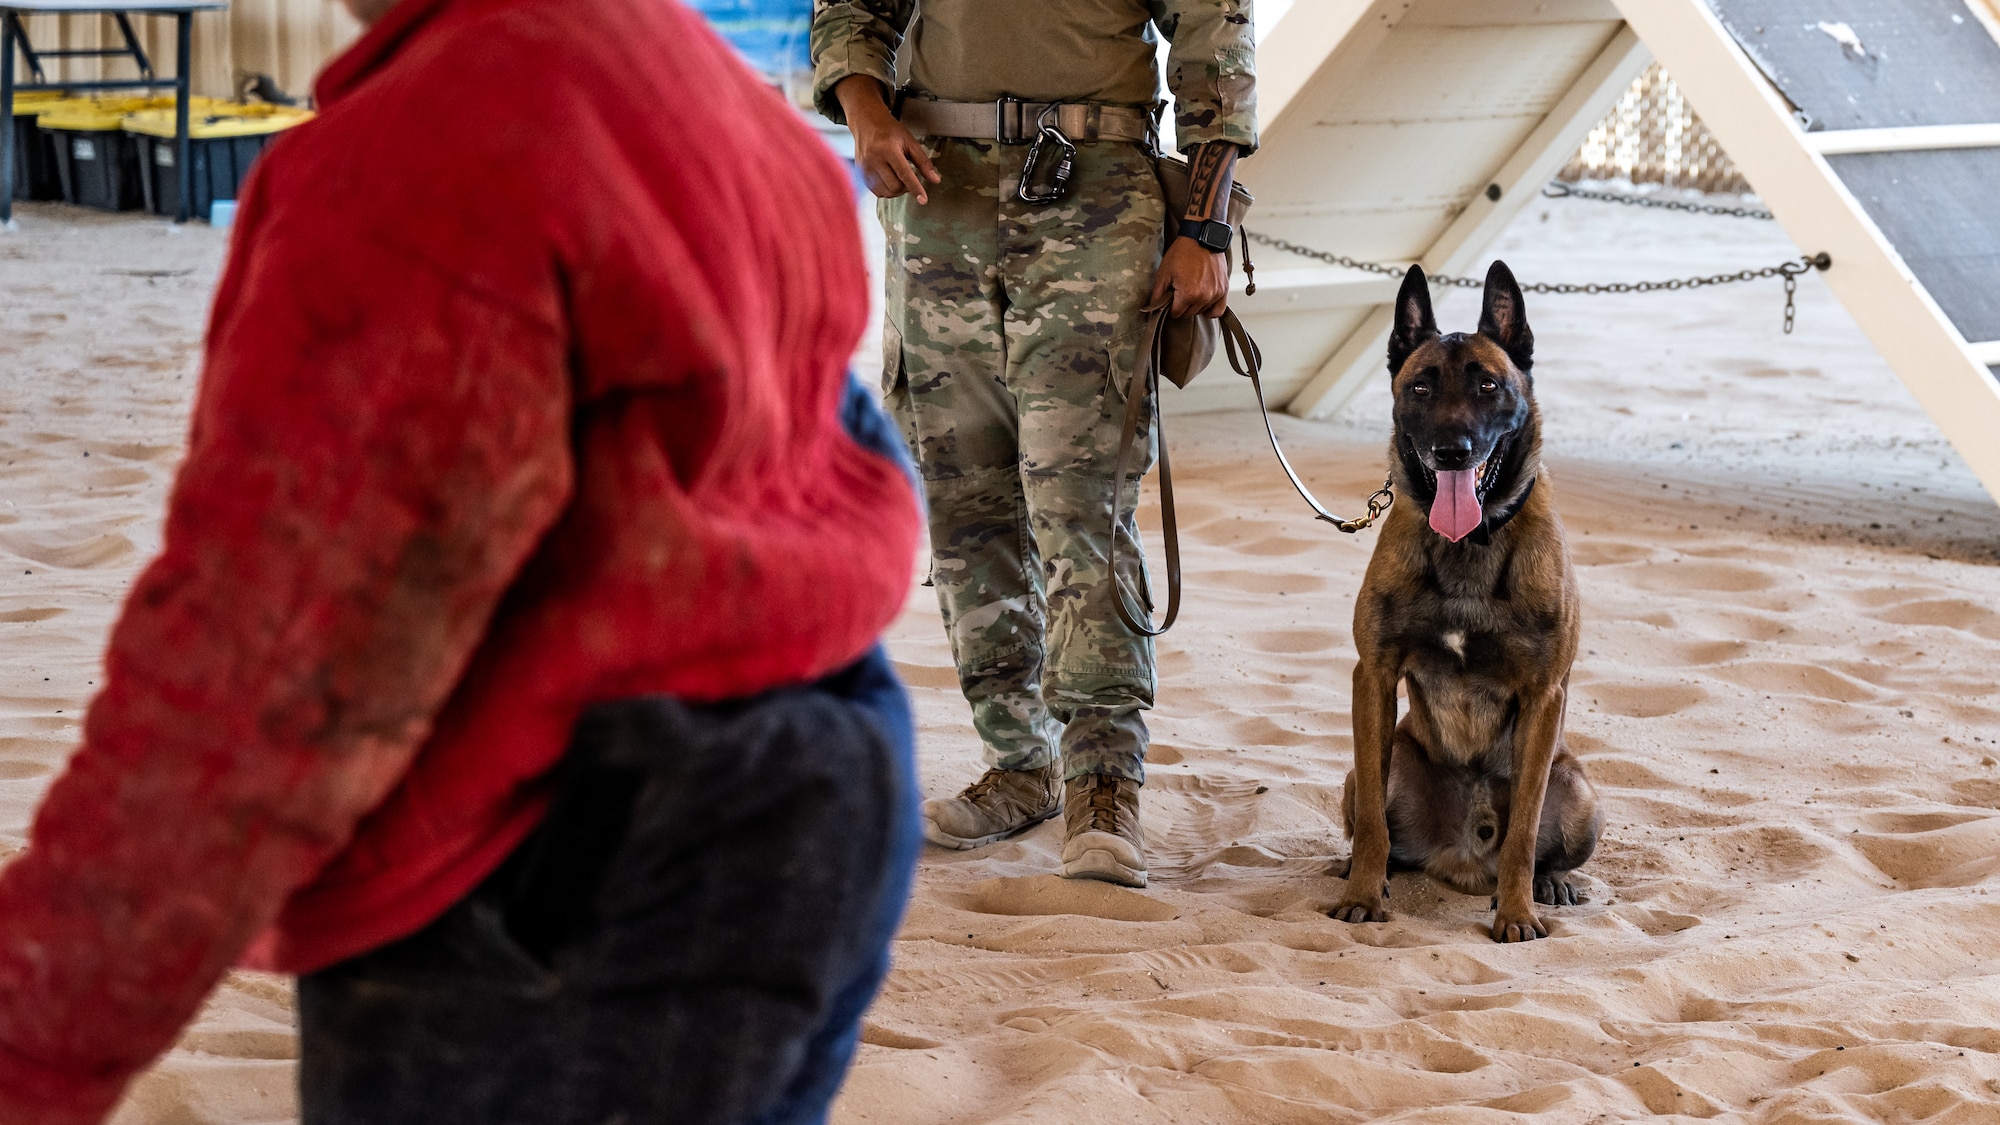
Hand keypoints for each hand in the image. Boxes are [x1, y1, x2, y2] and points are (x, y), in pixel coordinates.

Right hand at [834, 75, 939, 203]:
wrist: (866, 122)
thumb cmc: (889, 130)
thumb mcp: (910, 142)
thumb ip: (923, 162)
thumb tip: (935, 180)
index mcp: (888, 149)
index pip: (904, 174)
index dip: (915, 188)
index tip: (923, 200)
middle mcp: (874, 159)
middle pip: (895, 186)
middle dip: (906, 188)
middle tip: (910, 178)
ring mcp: (865, 167)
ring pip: (886, 192)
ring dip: (897, 190)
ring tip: (900, 178)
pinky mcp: (860, 173)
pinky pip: (876, 191)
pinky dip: (886, 190)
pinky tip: (889, 180)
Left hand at [1149, 235, 1229, 317]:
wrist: (1201, 237)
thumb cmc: (1182, 252)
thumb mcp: (1163, 272)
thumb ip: (1158, 294)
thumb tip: (1153, 309)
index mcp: (1188, 294)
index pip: (1176, 314)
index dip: (1170, 307)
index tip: (1170, 298)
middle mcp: (1204, 296)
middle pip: (1188, 314)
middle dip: (1182, 307)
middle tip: (1179, 292)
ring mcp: (1216, 293)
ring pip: (1201, 312)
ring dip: (1195, 306)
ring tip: (1191, 291)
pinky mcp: (1223, 289)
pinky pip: (1218, 310)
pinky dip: (1211, 310)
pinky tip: (1203, 303)